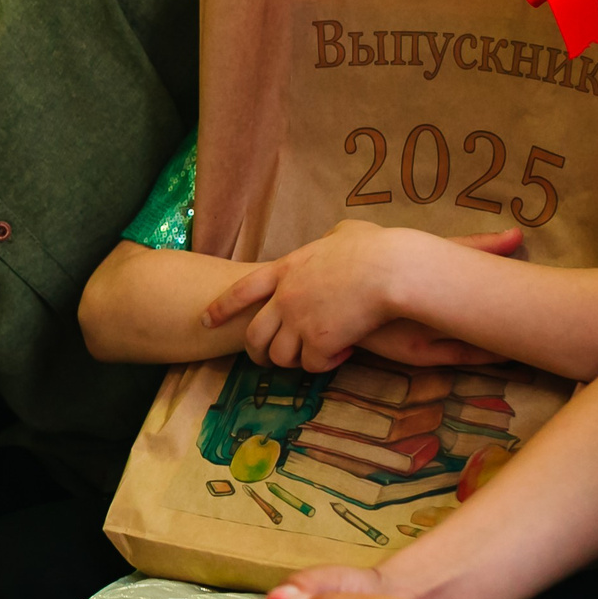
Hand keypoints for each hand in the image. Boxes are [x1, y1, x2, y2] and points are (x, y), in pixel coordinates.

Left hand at [208, 223, 521, 370]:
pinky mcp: (319, 342)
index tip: (206, 320)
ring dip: (294, 361)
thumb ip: (331, 239)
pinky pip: (311, 365)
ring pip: (279, 357)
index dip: (221, 308)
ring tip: (313, 357)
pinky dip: (323, 365)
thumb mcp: (345, 232)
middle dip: (256, 353)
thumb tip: (335, 237)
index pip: (242, 291)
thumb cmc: (376, 247)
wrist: (391, 270)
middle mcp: (285, 298)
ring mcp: (299, 322)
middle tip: (266, 360)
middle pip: (254, 335)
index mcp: (287, 269)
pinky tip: (341, 355)